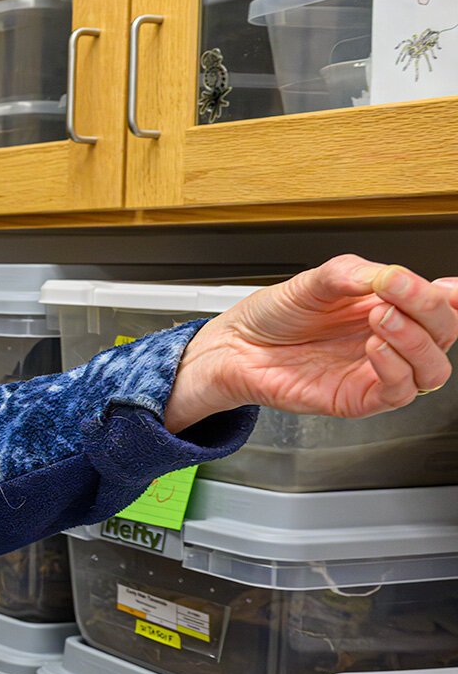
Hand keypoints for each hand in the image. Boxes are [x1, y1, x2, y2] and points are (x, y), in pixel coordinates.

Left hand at [164, 255, 457, 432]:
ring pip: (432, 369)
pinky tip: (374, 347)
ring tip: (381, 318)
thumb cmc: (275, 314)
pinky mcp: (360, 398)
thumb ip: (356, 275)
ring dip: (415, 342)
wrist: (236, 344)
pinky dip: (394, 369)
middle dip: (430, 310)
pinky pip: (399, 393)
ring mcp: (378, 371)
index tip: (442, 284)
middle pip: (444, 334)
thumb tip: (394, 275)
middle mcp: (392, 340)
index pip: (444, 305)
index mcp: (390, 306)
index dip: (451, 297)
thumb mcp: (316, 281)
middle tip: (397, 293)